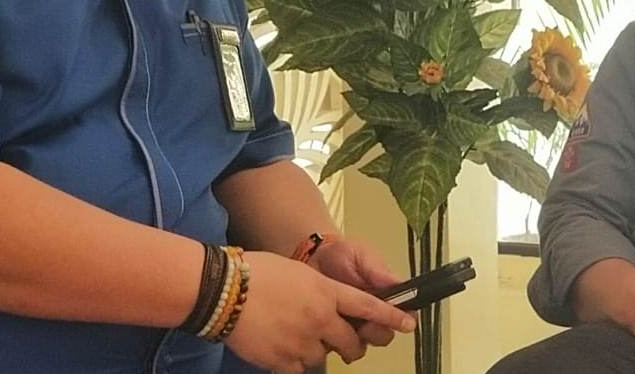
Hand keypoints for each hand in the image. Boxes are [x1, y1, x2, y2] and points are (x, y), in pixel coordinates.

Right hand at [222, 250, 414, 373]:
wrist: (226, 289)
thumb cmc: (259, 271)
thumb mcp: (300, 274)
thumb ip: (322, 292)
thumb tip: (332, 308)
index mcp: (327, 292)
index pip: (369, 307)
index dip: (392, 317)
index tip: (408, 324)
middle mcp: (321, 319)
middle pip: (352, 343)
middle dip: (353, 346)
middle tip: (343, 342)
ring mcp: (303, 342)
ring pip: (323, 358)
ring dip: (316, 350)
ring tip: (293, 334)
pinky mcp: (282, 361)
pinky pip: (299, 369)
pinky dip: (293, 361)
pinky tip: (279, 345)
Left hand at [307, 237, 408, 346]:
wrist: (310, 259)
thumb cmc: (339, 255)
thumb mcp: (359, 255)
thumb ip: (376, 270)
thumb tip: (398, 284)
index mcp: (384, 295)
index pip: (403, 313)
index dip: (401, 319)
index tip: (395, 318)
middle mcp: (371, 312)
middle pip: (385, 334)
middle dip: (377, 332)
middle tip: (365, 324)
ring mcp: (354, 324)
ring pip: (365, 344)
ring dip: (357, 340)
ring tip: (344, 325)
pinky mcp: (335, 332)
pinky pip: (340, 347)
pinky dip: (336, 343)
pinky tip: (329, 331)